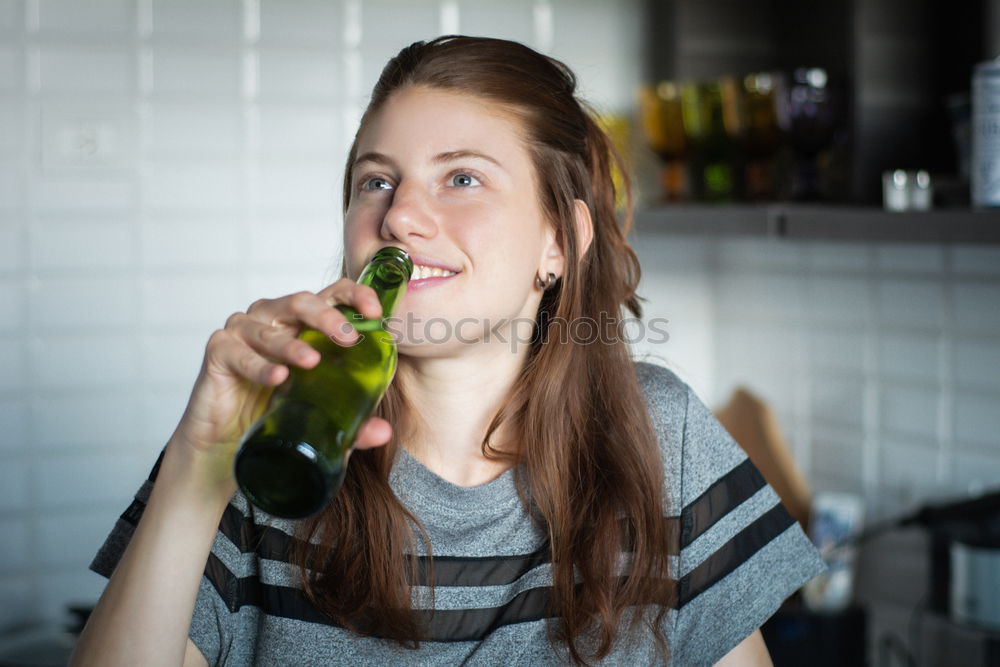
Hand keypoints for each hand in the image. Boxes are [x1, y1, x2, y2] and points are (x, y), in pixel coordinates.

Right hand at [168, 279, 393, 493]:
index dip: (355, 295)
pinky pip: (238, 353)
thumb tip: (383, 432)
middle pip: (301, 302)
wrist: (227, 445)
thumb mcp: (321, 418)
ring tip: (312, 362)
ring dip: (291, 345)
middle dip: (327, 316)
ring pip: (269, 328)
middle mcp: (274, 319)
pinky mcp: (219, 352)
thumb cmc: (276, 414)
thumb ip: (353, 424)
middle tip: (348, 337)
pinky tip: (276, 378)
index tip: (375, 312)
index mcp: (304, 323)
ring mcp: (243, 332)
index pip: (332, 294)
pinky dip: (259, 366)